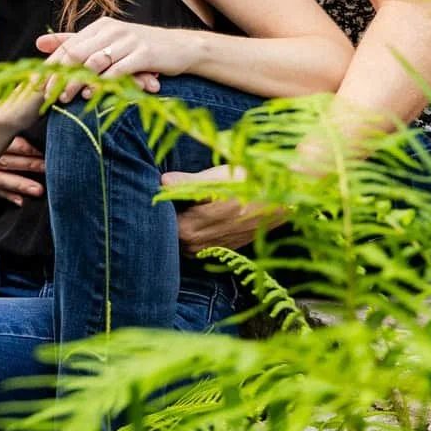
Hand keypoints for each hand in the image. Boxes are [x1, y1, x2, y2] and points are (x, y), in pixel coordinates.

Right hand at [0, 136, 44, 206]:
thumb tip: (6, 111)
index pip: (6, 142)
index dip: (23, 146)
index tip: (40, 149)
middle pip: (6, 161)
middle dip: (28, 165)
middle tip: (46, 167)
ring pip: (1, 179)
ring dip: (20, 184)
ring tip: (39, 190)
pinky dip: (8, 195)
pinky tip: (21, 201)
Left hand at [36, 17, 192, 96]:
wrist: (182, 48)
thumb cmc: (141, 48)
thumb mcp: (108, 41)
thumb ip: (75, 41)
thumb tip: (39, 42)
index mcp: (101, 26)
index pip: (68, 46)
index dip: (49, 66)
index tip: (34, 84)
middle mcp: (112, 30)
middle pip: (76, 54)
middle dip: (58, 76)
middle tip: (45, 96)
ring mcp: (129, 41)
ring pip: (93, 63)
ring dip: (76, 83)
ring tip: (64, 99)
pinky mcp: (143, 54)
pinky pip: (117, 71)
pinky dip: (101, 84)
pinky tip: (90, 95)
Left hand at [161, 165, 285, 252]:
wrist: (281, 201)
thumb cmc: (246, 185)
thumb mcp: (215, 179)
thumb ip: (185, 184)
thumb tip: (161, 181)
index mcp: (188, 230)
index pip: (157, 223)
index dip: (154, 206)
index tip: (149, 188)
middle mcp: (195, 247)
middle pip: (166, 231)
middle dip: (164, 214)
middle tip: (161, 191)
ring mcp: (207, 250)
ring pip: (180, 237)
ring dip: (178, 221)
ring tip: (181, 200)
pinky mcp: (219, 249)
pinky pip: (195, 241)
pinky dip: (192, 228)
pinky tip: (198, 210)